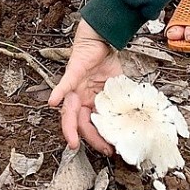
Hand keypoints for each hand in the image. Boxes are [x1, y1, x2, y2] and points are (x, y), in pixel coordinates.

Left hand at [48, 19, 123, 153]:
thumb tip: (136, 118)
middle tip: (102, 150)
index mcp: (90, 101)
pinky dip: (58, 93)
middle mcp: (80, 96)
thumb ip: (120, 101)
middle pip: (80, 121)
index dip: (100, 137)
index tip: (111, 149)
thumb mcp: (117, 86)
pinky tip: (53, 102)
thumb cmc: (105, 61)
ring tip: (72, 141)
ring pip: (69, 109)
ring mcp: (75, 86)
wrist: (101, 39)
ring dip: (69, 126)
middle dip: (89, 138)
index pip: (92, 124)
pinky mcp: (72, 72)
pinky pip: (65, 84)